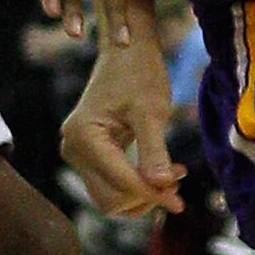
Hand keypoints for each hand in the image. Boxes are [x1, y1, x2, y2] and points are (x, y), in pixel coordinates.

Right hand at [61, 42, 184, 218]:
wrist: (126, 50)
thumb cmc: (139, 73)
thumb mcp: (151, 111)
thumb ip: (154, 151)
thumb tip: (161, 186)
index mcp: (84, 136)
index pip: (120, 181)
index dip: (151, 194)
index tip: (180, 204)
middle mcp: (73, 149)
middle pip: (110, 199)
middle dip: (146, 196)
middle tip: (178, 180)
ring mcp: (79, 154)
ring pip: (111, 198)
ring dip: (143, 194)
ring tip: (173, 175)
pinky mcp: (90, 156)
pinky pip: (112, 185)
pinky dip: (137, 186)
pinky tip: (160, 172)